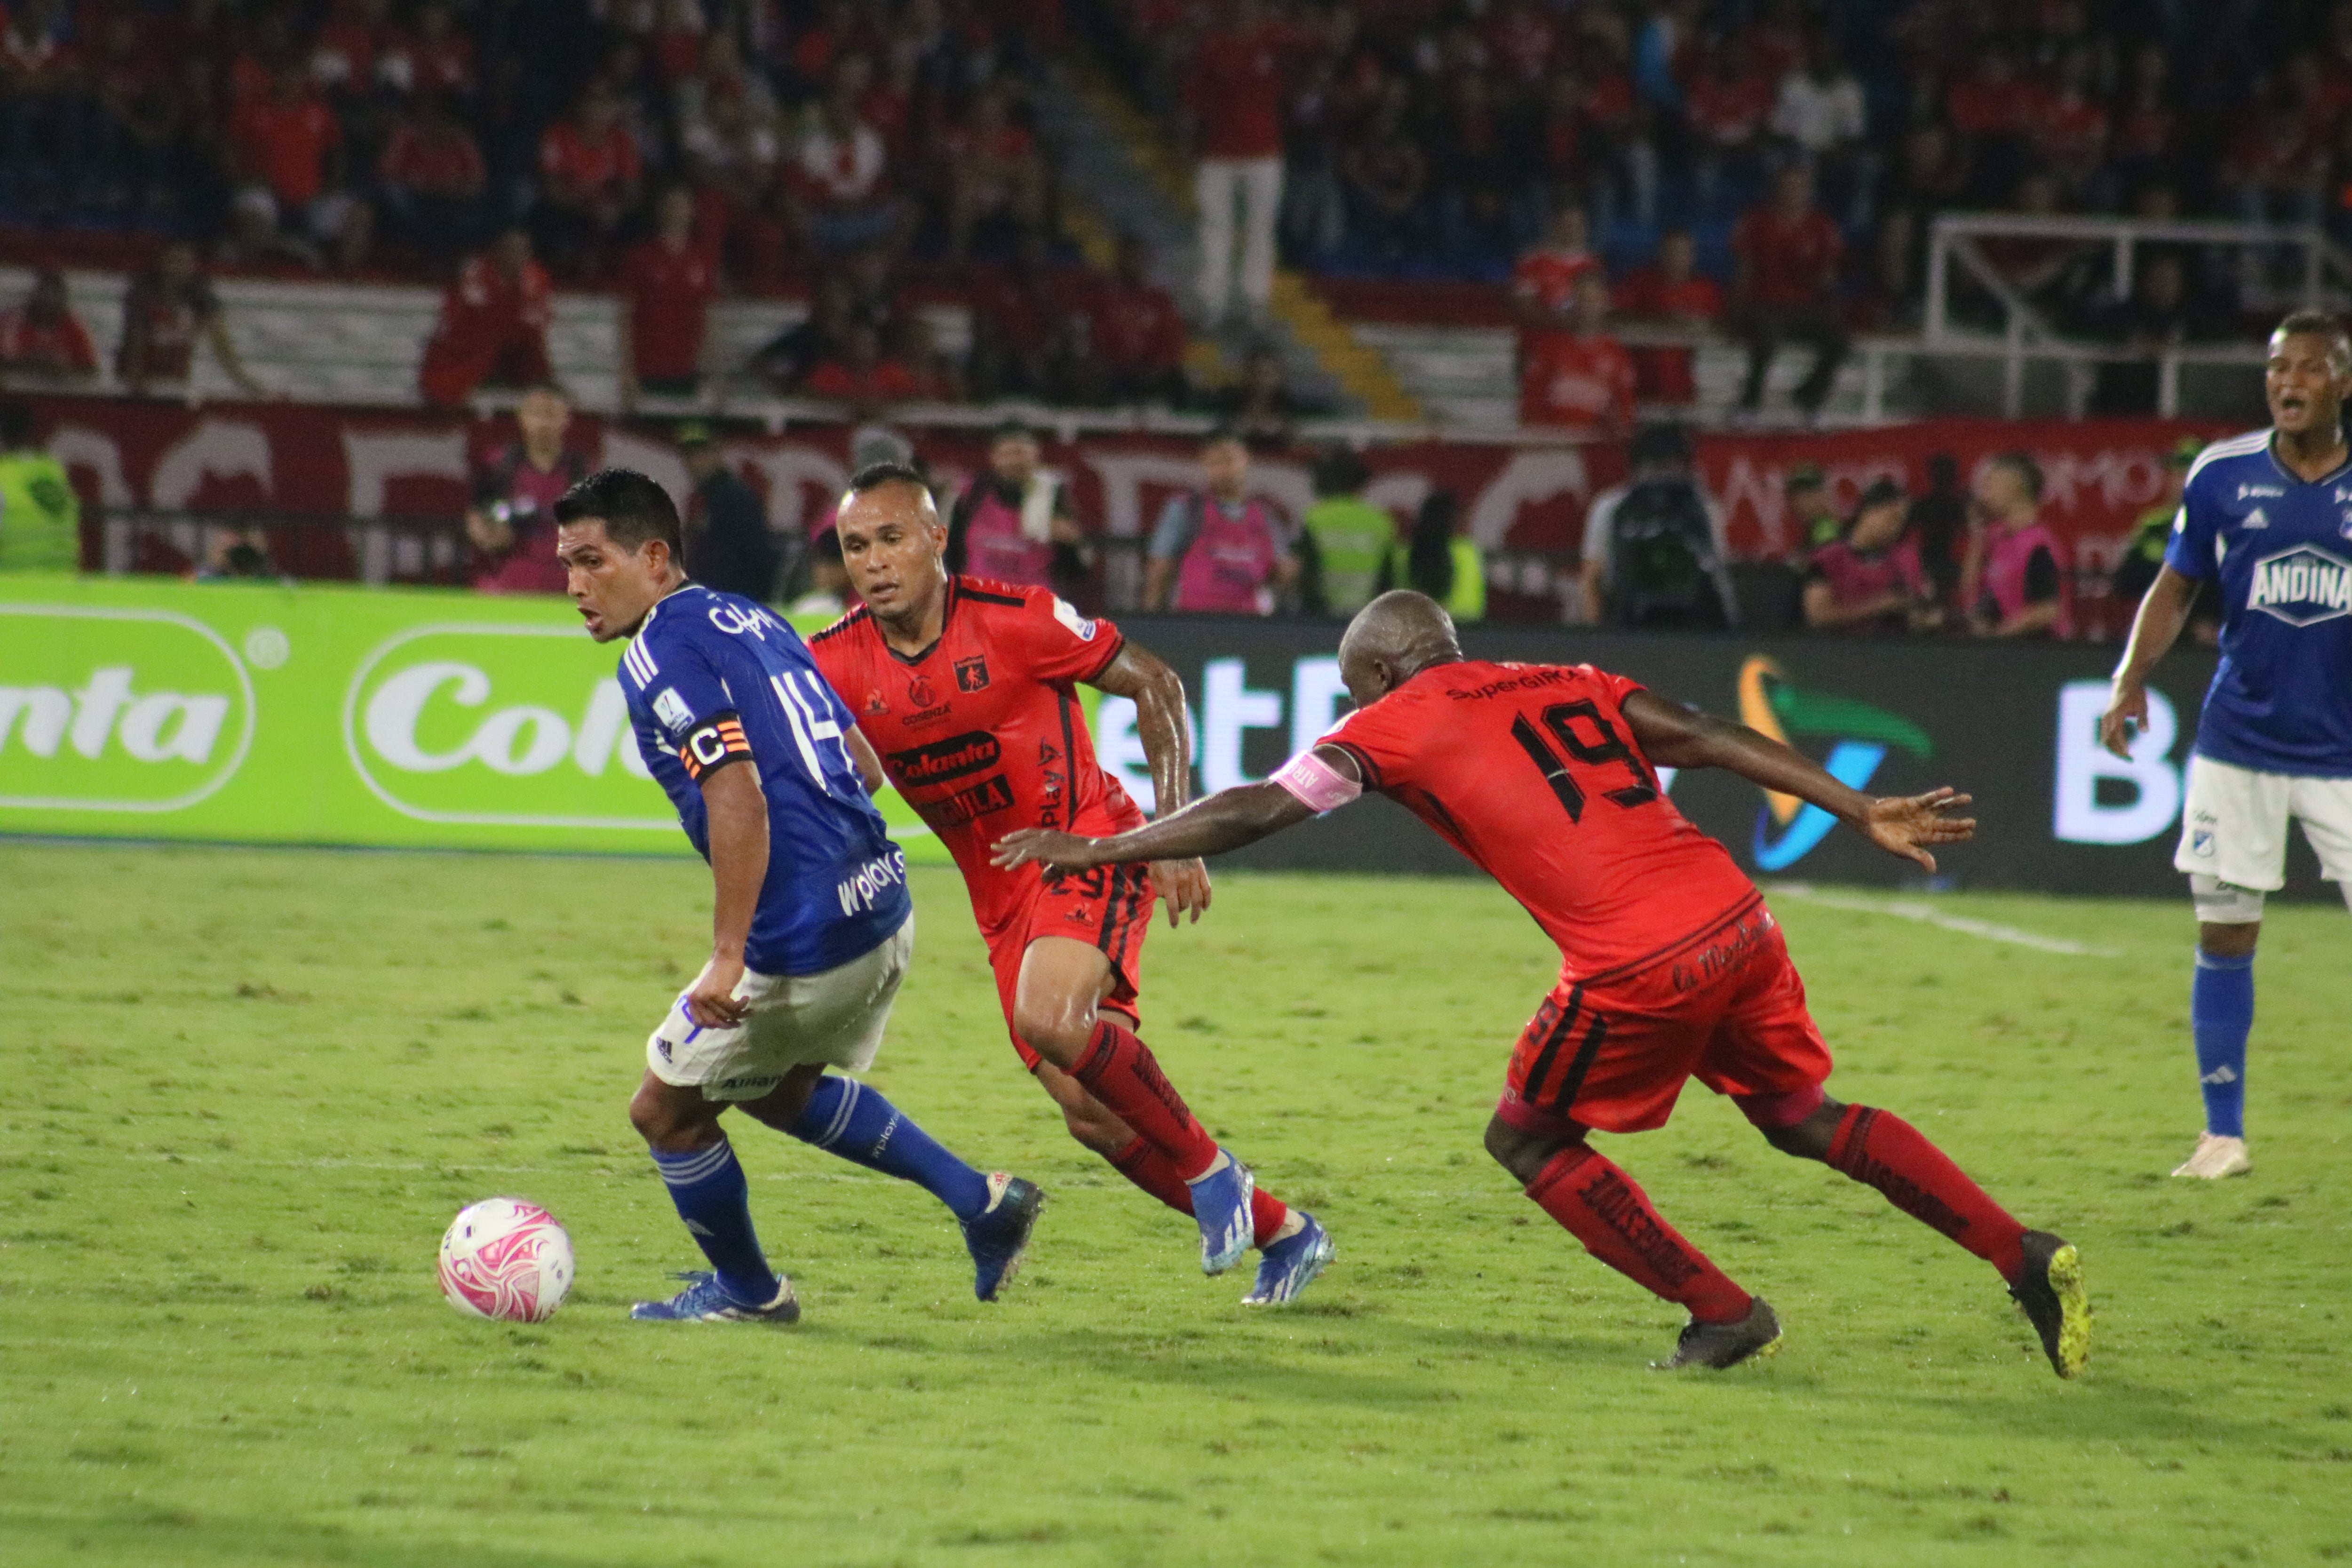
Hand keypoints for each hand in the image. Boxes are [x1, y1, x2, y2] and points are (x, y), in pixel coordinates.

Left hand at [684, 950, 748, 1028]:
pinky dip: (742, 1005)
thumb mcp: (709, 990)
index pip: (699, 1023)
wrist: (726, 956)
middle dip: (727, 1024)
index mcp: (692, 1000)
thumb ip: (708, 1006)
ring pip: (725, 1015)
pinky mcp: (718, 994)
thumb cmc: (720, 972)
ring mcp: (706, 997)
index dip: (713, 1025)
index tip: (725, 1022)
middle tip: (738, 1022)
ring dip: (739, 1014)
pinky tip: (746, 999)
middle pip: (713, 1022)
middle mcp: (696, 1000)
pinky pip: (733, 1008)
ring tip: (748, 1010)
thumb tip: (717, 1024)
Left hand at [991, 828, 1100, 870]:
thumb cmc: (1083, 856)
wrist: (1092, 851)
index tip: (1005, 840)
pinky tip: (1008, 868)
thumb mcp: (1064, 863)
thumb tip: (1042, 877)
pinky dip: (1016, 862)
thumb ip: (1052, 869)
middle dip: (1006, 845)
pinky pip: (1026, 856)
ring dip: (1007, 855)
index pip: (1028, 834)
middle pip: (1021, 840)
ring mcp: (1045, 842)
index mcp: (1050, 834)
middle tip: (993, 848)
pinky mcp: (1046, 850)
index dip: (1016, 837)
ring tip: (994, 860)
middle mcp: (1045, 836)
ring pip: (1020, 849)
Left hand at [1149, 857, 1211, 925]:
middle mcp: (1183, 880)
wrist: (1173, 838)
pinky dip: (1207, 900)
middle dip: (1181, 910)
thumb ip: (1158, 887)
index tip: (1174, 925)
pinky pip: (1207, 889)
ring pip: (1198, 900)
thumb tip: (1166, 899)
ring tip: (1194, 919)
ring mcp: (1194, 876)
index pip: (1173, 906)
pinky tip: (1205, 908)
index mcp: (1169, 881)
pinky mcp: (1202, 871)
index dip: (1174, 918)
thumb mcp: (1152, 871)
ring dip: (1196, 912)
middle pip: (1185, 903)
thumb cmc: (1160, 856)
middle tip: (1179, 910)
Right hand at [1851, 788, 1974, 872]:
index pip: (1944, 837)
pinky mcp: (1914, 802)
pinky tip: (1949, 791)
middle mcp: (1925, 825)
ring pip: (1942, 808)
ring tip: (1968, 799)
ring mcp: (1921, 813)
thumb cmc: (1883, 838)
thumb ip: (1918, 856)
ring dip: (1954, 803)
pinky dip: (1938, 795)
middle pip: (1946, 824)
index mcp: (1924, 838)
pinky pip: (1929, 798)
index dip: (1957, 836)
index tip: (1969, 834)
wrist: (1868, 821)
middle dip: (1959, 823)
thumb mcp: (1901, 849)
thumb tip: (1933, 869)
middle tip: (1972, 822)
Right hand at [2099, 680, 2146, 759]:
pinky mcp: (2105, 721)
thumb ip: (2143, 719)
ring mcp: (2105, 720)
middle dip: (2118, 751)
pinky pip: (2106, 736)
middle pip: (2108, 740)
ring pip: (2105, 740)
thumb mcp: (2143, 706)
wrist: (2125, 684)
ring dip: (2114, 750)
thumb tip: (2145, 731)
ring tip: (2127, 757)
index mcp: (2116, 714)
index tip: (2128, 753)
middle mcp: (2107, 718)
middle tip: (2131, 760)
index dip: (2122, 744)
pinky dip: (2112, 745)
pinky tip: (2122, 750)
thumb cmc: (2135, 695)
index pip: (2117, 733)